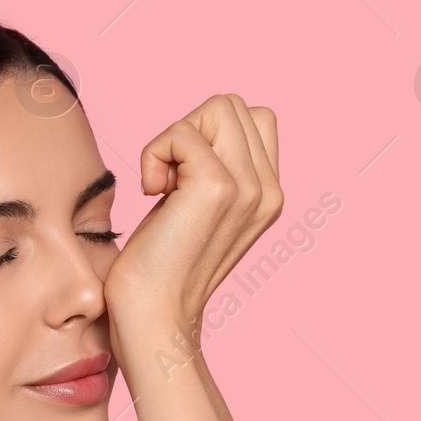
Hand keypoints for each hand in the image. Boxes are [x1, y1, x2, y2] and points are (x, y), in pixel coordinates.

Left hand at [105, 93, 282, 340]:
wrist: (153, 315)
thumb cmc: (160, 266)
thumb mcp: (198, 210)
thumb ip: (214, 170)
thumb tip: (196, 129)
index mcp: (268, 194)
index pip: (254, 118)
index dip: (208, 135)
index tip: (184, 179)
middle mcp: (268, 190)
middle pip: (233, 105)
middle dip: (191, 130)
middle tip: (172, 181)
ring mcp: (248, 187)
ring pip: (216, 107)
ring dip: (175, 138)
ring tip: (166, 185)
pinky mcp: (218, 187)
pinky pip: (182, 132)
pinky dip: (154, 154)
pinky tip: (152, 193)